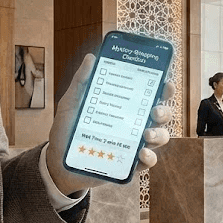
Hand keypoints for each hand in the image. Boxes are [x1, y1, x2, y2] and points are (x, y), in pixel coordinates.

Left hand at [46, 54, 175, 194]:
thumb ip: (81, 82)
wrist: (57, 163)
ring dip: (159, 134)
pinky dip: (149, 157)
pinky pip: (148, 161)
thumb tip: (90, 58)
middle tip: (154, 111)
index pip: (150, 95)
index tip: (166, 83)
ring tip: (146, 134)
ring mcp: (134, 145)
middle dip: (164, 111)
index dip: (163, 88)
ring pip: (160, 137)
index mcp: (125, 107)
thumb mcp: (71, 104)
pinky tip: (141, 153)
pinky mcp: (130, 164)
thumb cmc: (66, 131)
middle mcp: (134, 125)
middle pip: (161, 115)